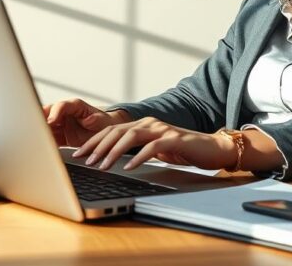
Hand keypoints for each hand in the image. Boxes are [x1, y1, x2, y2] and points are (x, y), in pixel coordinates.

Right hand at [42, 99, 129, 146]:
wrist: (105, 135)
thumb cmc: (103, 123)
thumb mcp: (101, 120)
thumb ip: (94, 119)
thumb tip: (87, 120)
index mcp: (74, 106)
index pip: (61, 106)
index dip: (55, 113)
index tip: (51, 121)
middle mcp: (64, 114)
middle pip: (46, 113)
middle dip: (39, 120)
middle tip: (36, 130)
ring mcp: (60, 125)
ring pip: (44, 126)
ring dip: (38, 132)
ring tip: (35, 140)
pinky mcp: (59, 136)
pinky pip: (48, 138)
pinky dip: (43, 143)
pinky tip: (40, 148)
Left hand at [72, 117, 235, 171]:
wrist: (212, 148)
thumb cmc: (183, 151)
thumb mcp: (154, 150)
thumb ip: (137, 150)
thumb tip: (113, 160)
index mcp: (142, 125)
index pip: (111, 131)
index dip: (94, 141)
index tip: (79, 154)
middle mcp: (149, 123)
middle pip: (116, 131)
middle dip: (98, 146)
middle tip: (84, 160)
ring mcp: (162, 129)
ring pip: (131, 136)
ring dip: (114, 152)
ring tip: (102, 165)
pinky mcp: (174, 139)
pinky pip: (152, 147)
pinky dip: (138, 157)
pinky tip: (128, 167)